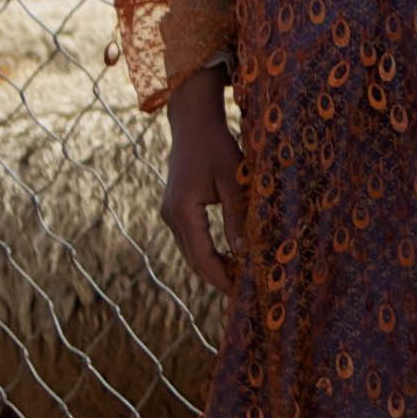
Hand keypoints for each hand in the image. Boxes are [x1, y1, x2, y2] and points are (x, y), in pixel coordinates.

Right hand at [162, 71, 243, 295]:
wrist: (192, 123)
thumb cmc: (217, 147)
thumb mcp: (233, 181)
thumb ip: (237, 217)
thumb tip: (244, 253)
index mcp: (184, 212)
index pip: (202, 258)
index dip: (222, 279)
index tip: (242, 294)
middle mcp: (171, 216)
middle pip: (194, 260)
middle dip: (219, 278)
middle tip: (246, 292)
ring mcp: (170, 213)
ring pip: (191, 252)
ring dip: (213, 266)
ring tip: (242, 277)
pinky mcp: (175, 209)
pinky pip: (191, 239)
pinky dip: (208, 252)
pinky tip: (229, 257)